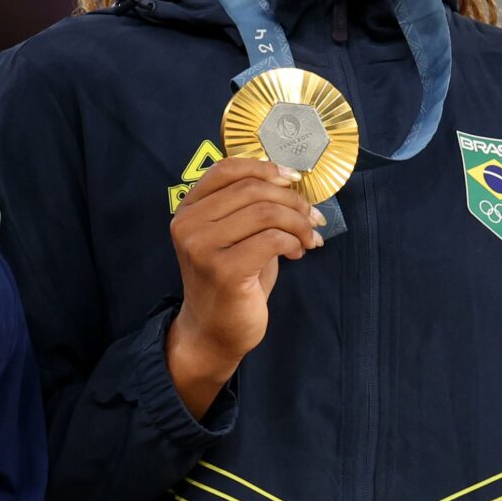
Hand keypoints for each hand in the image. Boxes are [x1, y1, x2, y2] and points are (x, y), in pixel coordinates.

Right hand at [165, 157, 324, 415]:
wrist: (214, 332)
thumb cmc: (231, 280)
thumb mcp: (235, 235)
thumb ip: (250, 206)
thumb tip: (290, 180)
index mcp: (188, 209)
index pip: (226, 169)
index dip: (264, 168)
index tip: (293, 179)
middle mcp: (188, 225)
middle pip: (252, 190)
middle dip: (292, 201)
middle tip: (313, 217)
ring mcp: (202, 248)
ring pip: (265, 213)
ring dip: (298, 223)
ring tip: (308, 238)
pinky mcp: (224, 271)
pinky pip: (272, 240)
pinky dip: (294, 242)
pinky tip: (297, 253)